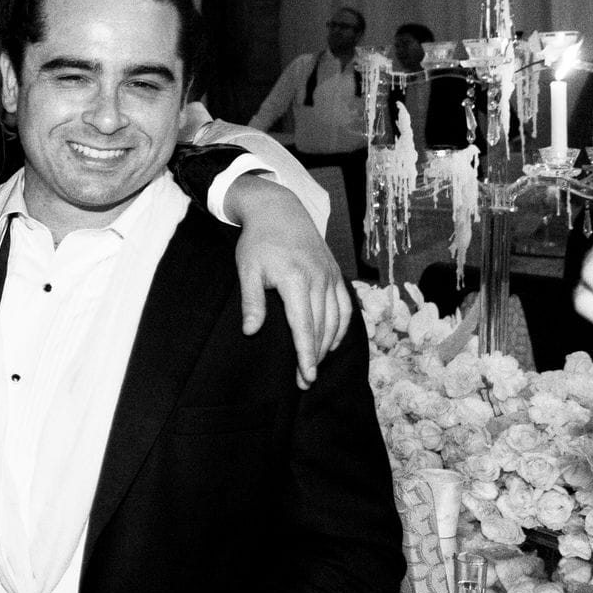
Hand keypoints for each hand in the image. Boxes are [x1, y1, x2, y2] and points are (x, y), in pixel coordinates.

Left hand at [225, 176, 349, 389]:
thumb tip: (251, 331)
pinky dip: (342, 327)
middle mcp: (319, 280)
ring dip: (328, 346)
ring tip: (316, 365)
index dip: (306, 355)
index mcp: (295, 280)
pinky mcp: (336, 273)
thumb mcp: (247, 269)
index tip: (306, 377)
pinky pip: (345, 306)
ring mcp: (331, 276)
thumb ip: (251, 302)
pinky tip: (333, 342)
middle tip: (306, 381)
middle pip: (322, 328)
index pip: (304, 326)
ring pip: (336, 320)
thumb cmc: (258, 241)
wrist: (279, 210)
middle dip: (316, 357)